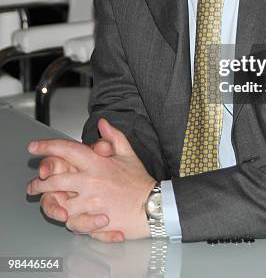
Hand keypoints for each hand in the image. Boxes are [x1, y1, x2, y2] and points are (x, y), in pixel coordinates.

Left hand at [27, 119, 154, 239]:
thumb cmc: (140, 181)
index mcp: (97, 164)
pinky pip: (72, 221)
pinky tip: (65, 215)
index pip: (67, 150)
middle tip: (33, 185)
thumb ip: (114, 136)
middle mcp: (91, 182)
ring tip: (47, 202)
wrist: (153, 206)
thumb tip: (103, 122)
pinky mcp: (93, 220)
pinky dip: (66, 219)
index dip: (48, 146)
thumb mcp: (128, 153)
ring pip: (60, 203)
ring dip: (51, 203)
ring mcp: (91, 202)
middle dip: (39, 183)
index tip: (34, 147)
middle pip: (55, 180)